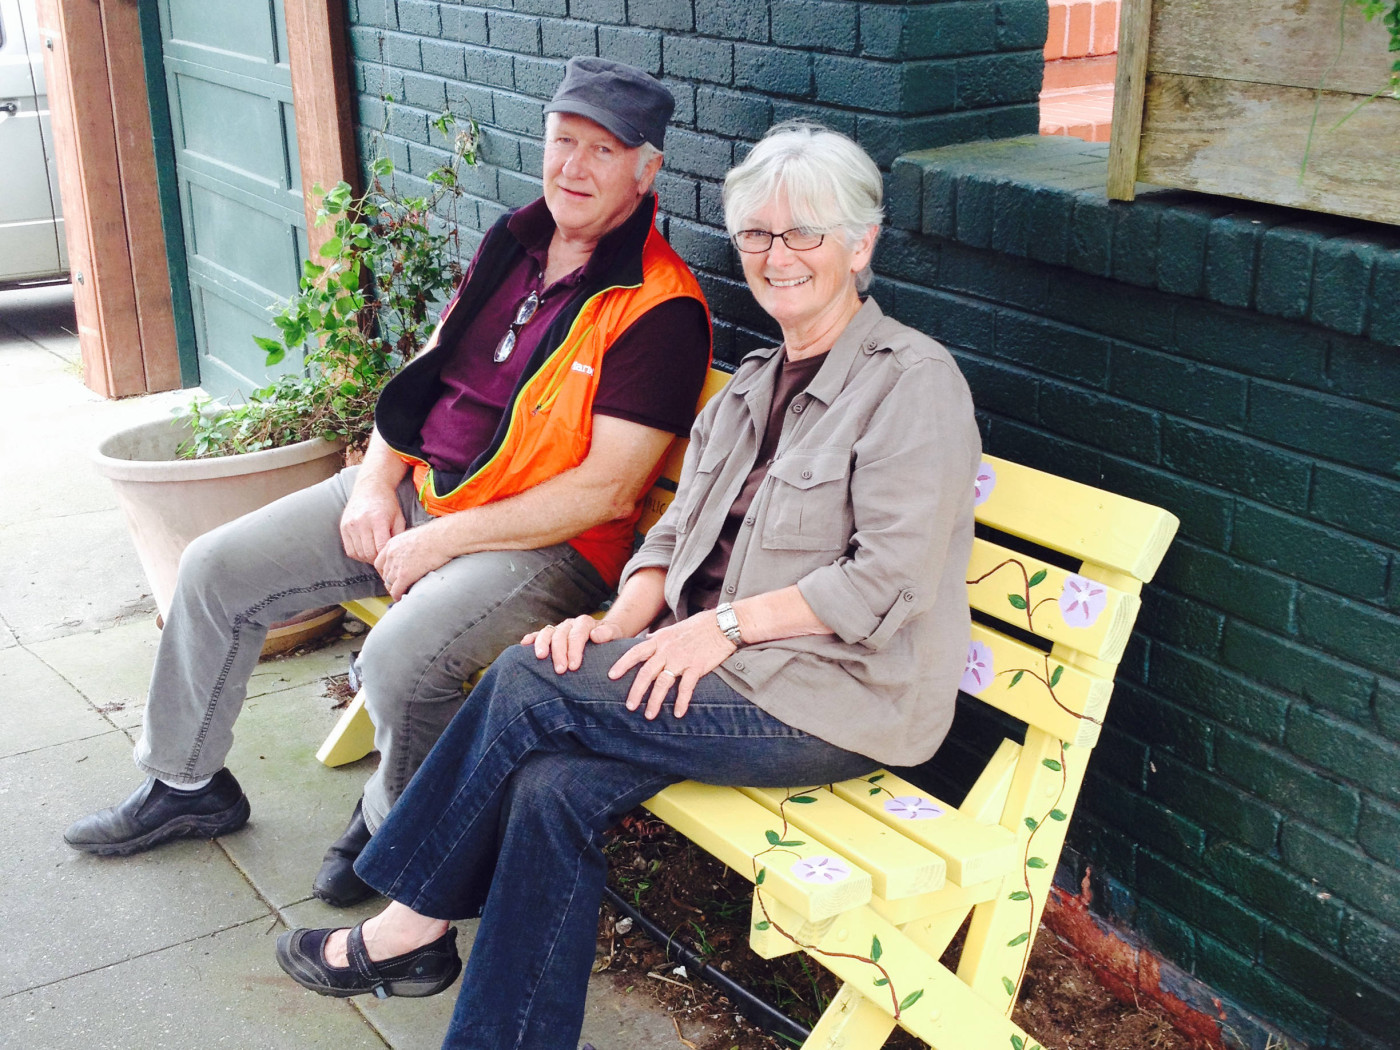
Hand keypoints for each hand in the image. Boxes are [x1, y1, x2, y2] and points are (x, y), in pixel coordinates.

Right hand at [340, 484, 405, 562]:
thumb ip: (397, 537)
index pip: (381, 548)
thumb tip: (394, 556)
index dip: (386, 557)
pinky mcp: (343, 527)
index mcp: (378, 520)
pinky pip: (350, 550)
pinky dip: (358, 554)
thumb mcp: (398, 519)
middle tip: (383, 558)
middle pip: (369, 553)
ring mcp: (351, 525)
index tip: (390, 559)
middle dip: (377, 559)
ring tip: (375, 554)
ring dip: (367, 558)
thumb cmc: (388, 505)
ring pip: (358, 553)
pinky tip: (366, 550)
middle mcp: (362, 523)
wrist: (370, 488)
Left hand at [372, 524, 451, 599]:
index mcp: (392, 544)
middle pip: (384, 574)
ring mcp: (397, 566)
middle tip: (397, 586)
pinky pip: (396, 590)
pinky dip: (398, 595)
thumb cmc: (436, 536)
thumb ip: (408, 546)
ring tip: (401, 593)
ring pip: (389, 583)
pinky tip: (402, 597)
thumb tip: (413, 554)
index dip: (384, 571)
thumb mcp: (415, 537)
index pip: (380, 562)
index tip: (390, 576)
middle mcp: (391, 555)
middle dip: (390, 581)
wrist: (442, 538)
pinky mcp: (405, 575)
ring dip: (394, 589)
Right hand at [523, 616, 626, 673]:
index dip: (574, 650)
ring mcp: (559, 628)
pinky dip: (531, 638)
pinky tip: (524, 644)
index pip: (577, 634)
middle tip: (560, 670)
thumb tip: (595, 636)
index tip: (574, 666)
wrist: (604, 633)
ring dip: (542, 644)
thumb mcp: (615, 634)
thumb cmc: (609, 638)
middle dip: (559, 652)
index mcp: (585, 623)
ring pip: (547, 632)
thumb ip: (608, 634)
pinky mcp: (551, 633)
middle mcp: (570, 624)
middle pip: (561, 635)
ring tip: (540, 658)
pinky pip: (539, 633)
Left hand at [607, 610, 736, 719]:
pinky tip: (678, 713)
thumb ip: (659, 637)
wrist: (722, 624)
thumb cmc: (699, 626)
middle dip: (636, 691)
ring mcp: (682, 658)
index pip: (636, 652)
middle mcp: (667, 650)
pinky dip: (681, 702)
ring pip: (663, 683)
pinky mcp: (697, 667)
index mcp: (660, 640)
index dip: (622, 664)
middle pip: (646, 672)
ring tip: (649, 715)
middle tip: (629, 706)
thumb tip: (647, 639)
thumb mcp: (674, 629)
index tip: (611, 675)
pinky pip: (686, 688)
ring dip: (654, 701)